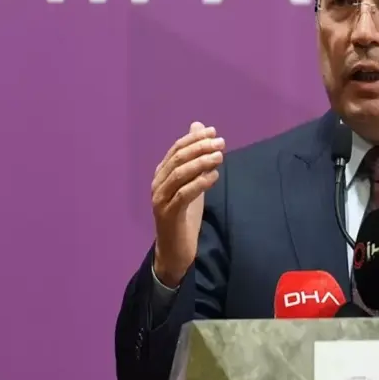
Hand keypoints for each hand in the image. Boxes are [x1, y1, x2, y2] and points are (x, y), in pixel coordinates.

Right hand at [151, 121, 224, 286]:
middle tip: (220, 143)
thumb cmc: (184, 216)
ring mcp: (160, 200)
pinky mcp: (168, 215)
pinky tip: (214, 177)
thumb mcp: (193, 184)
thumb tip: (200, 128)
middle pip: (177, 159)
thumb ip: (196, 159)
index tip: (212, 131)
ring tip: (219, 156)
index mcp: (161, 175)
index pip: (176, 150)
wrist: (174, 251)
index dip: (193, 139)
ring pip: (179, 175)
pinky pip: (183, 195)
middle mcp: (157, 184)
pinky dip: (199, 184)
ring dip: (201, 163)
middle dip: (199, 148)